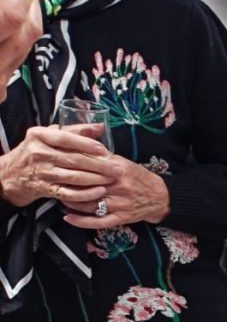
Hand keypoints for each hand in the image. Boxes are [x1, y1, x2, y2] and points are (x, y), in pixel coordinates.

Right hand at [0, 0, 41, 101]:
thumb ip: (0, 9)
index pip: (12, 15)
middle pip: (28, 28)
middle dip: (29, 1)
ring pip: (25, 44)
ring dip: (25, 18)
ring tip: (12, 3)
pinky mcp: (1, 90)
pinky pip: (16, 59)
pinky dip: (15, 38)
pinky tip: (8, 30)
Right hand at [0, 124, 121, 206]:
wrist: (14, 172)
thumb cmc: (38, 150)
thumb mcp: (50, 135)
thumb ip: (75, 130)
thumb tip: (101, 126)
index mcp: (40, 135)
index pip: (66, 138)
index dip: (86, 144)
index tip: (104, 150)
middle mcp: (39, 153)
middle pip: (74, 159)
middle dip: (99, 165)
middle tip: (117, 169)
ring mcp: (42, 173)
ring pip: (73, 177)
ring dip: (96, 179)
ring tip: (112, 179)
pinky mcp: (45, 189)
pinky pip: (69, 194)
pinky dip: (85, 194)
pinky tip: (99, 192)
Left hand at [63, 155, 170, 228]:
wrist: (159, 197)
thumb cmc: (137, 177)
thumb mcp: (122, 161)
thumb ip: (102, 156)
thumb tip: (80, 145)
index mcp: (117, 169)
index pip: (90, 167)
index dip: (73, 166)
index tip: (59, 164)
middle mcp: (118, 187)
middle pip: (87, 186)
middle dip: (69, 184)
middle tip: (54, 181)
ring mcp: (120, 204)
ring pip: (90, 204)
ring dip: (72, 202)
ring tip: (59, 197)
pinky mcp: (121, 218)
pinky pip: (99, 222)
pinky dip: (82, 221)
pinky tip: (68, 218)